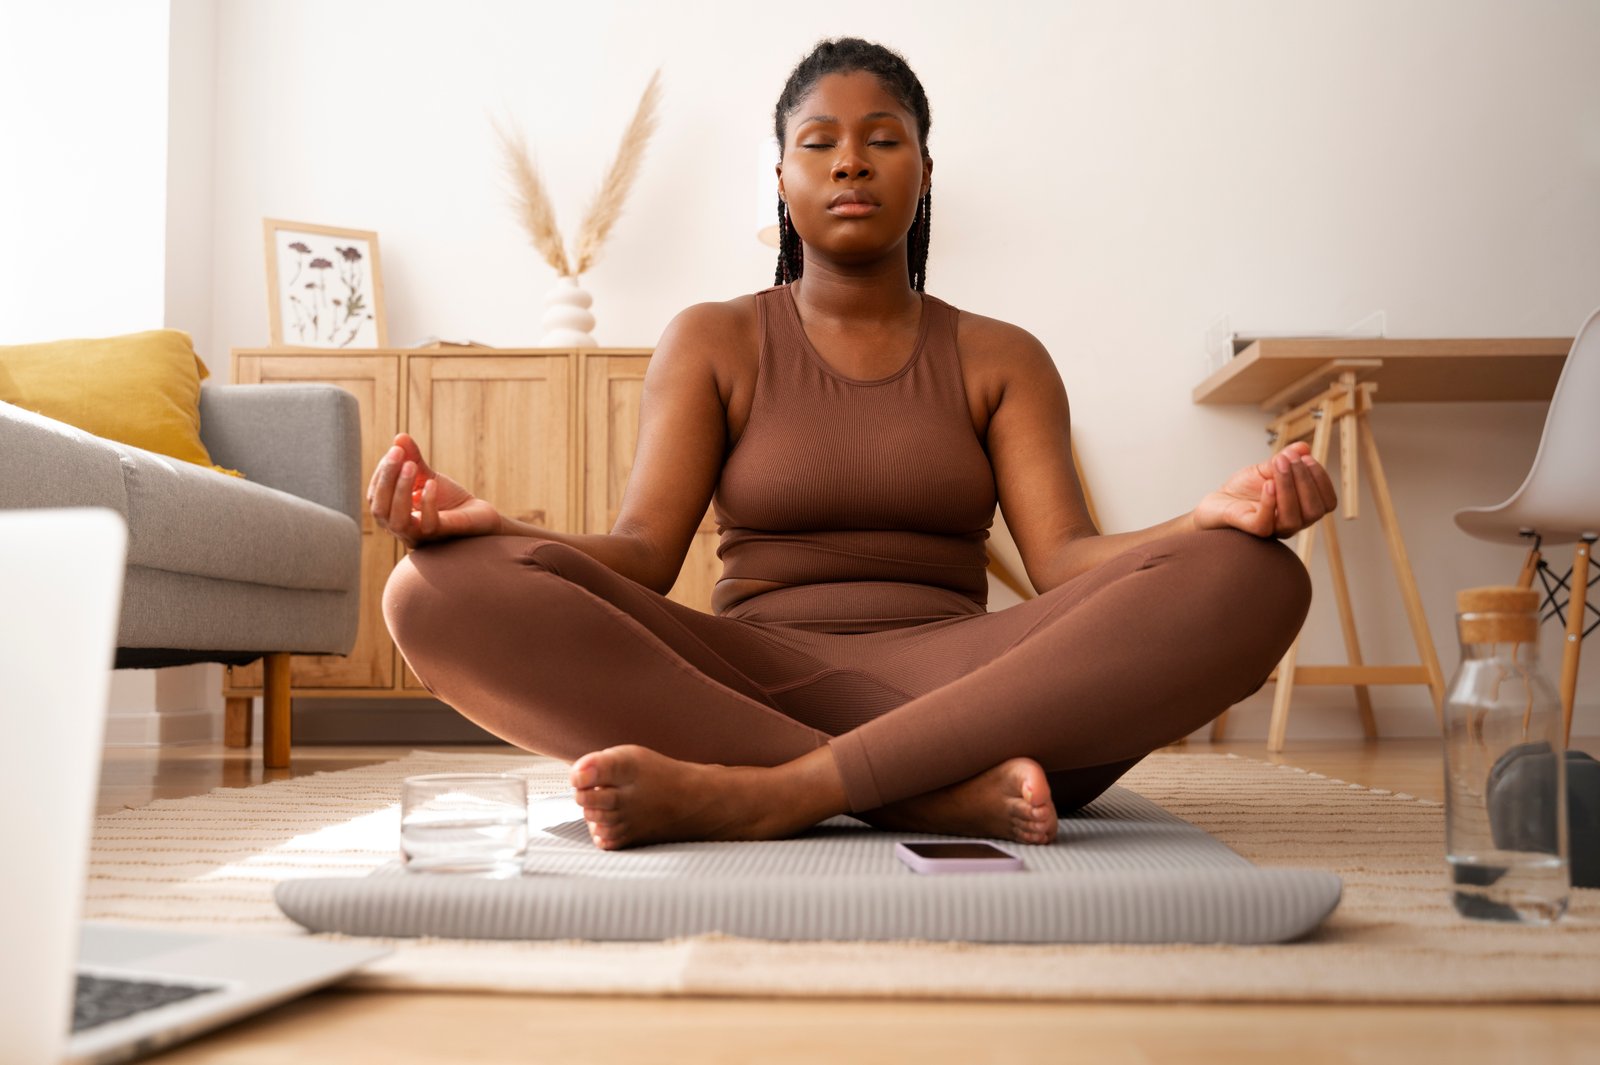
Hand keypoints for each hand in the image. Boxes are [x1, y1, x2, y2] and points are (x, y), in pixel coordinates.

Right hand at [366, 433, 501, 548]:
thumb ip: (412, 459)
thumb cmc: (448, 499)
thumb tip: (399, 437)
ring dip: (401, 490)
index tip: (396, 451)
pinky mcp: (442, 535)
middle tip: (398, 453)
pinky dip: (427, 503)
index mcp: (393, 515)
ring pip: (398, 521)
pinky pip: (429, 525)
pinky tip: (432, 483)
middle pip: (380, 510)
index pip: (375, 496)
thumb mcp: (427, 476)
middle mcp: (402, 529)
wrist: (479, 515)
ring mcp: (421, 535)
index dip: (382, 473)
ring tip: (411, 465)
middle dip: (386, 479)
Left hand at [1193, 441, 1336, 538]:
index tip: (1307, 459)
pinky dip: (1270, 502)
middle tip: (1289, 459)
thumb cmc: (1245, 489)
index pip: (1327, 502)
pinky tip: (1268, 484)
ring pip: (1293, 518)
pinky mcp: (1253, 530)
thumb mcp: (1267, 468)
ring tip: (1278, 464)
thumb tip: (1303, 448)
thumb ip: (1286, 459)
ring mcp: (1273, 528)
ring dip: (1288, 487)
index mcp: (1302, 508)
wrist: (1217, 501)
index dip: (1322, 481)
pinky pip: (1266, 523)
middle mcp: (1292, 522)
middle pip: (1314, 511)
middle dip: (1305, 481)